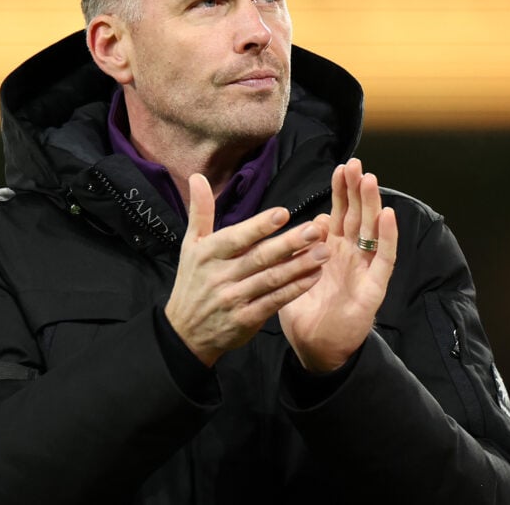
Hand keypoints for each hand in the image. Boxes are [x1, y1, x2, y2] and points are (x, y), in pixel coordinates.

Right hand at [165, 173, 330, 366]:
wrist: (185, 332)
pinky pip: (275, 302)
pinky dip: (295, 289)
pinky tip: (314, 276)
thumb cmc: (192, 282)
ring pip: (272, 279)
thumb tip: (198, 177)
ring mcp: (234, 299)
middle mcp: (221, 275)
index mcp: (208, 253)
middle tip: (315, 230)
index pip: (236, 237)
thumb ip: (200, 211)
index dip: (259, 226)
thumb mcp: (190, 245)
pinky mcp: (246, 319)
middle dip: (289, 243)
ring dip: (299, 266)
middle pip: (259, 257)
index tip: (283, 213)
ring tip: (324, 251)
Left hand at [279, 158, 397, 372]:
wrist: (315, 350)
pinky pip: (383, 259)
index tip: (338, 168)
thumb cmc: (303, 313)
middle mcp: (350, 255)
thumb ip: (294, 249)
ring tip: (370, 179)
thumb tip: (302, 222)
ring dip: (372, 205)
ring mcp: (364, 269)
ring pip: (371, 231)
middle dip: (356, 189)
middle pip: (356, 215)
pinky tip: (388, 216)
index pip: (339, 213)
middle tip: (356, 163)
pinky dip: (387, 237)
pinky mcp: (374, 287)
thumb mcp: (290, 274)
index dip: (340, 192)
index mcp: (331, 250)